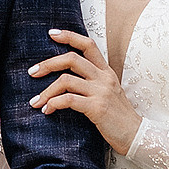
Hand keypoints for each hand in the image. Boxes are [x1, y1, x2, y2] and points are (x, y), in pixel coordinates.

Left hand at [29, 28, 140, 154]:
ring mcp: (101, 92)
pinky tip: (47, 111)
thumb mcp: (108, 93)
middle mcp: (104, 78)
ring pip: (66, 80)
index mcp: (106, 71)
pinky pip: (69, 100)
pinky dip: (54, 104)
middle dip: (48, 64)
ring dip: (46, 91)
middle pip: (71, 59)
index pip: (88, 44)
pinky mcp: (97, 108)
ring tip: (35, 102)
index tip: (51, 34)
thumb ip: (92, 82)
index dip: (69, 36)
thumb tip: (65, 79)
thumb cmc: (118, 117)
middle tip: (32, 72)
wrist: (136, 135)